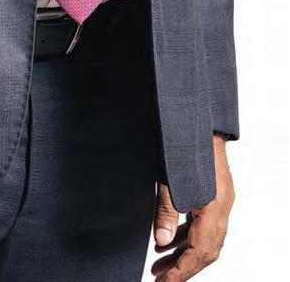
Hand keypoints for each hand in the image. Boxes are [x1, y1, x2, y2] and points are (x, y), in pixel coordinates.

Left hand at [150, 135, 234, 277]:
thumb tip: (162, 242)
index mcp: (214, 206)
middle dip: (183, 268)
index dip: (182, 272)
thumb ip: (166, 211)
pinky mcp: (214, 192)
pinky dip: (187, 236)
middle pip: (207, 250)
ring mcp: (220, 199)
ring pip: (206, 238)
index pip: (200, 252)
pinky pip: (204, 224)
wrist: (199, 114)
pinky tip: (168, 240)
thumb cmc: (183, 142)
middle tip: (160, 280)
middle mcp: (222, 206)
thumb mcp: (168, 177)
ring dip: (183, 254)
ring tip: (158, 264)